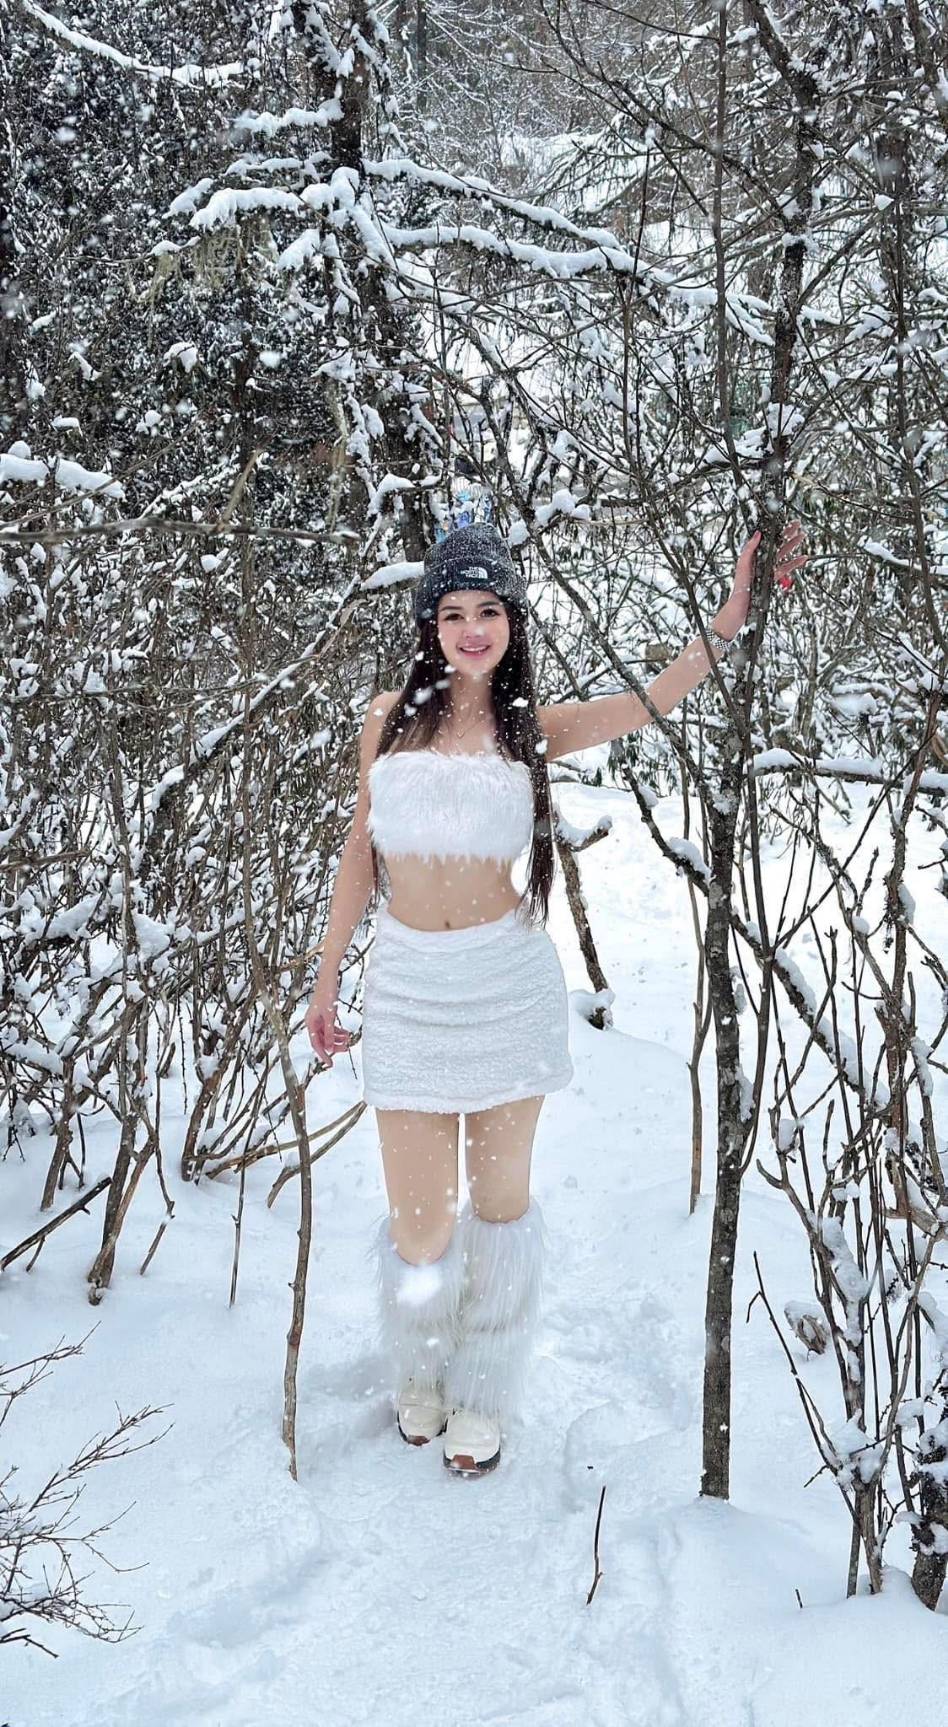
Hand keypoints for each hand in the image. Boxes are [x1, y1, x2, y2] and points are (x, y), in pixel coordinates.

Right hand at [306, 978, 351, 1067]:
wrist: (329, 978)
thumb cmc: (327, 993)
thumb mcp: (330, 1016)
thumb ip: (330, 1033)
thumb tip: (330, 1049)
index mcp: (310, 1023)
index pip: (316, 1044)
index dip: (323, 1054)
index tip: (330, 1063)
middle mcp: (313, 1022)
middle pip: (322, 1040)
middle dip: (333, 1045)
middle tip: (345, 1049)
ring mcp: (319, 1018)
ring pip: (327, 1034)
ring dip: (337, 1038)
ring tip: (348, 1040)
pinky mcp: (325, 1014)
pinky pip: (330, 1027)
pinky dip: (338, 1031)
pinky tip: (346, 1033)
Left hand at [713, 519, 808, 637]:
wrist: (743, 605)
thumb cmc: (740, 586)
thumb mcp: (742, 564)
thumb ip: (749, 549)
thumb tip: (757, 534)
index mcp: (754, 555)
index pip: (767, 539)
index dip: (776, 530)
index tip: (784, 522)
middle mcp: (762, 559)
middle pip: (777, 544)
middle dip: (788, 533)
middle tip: (798, 524)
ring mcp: (769, 568)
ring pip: (784, 554)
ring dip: (793, 545)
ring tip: (802, 536)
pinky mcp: (773, 577)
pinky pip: (786, 568)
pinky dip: (795, 562)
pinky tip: (803, 557)